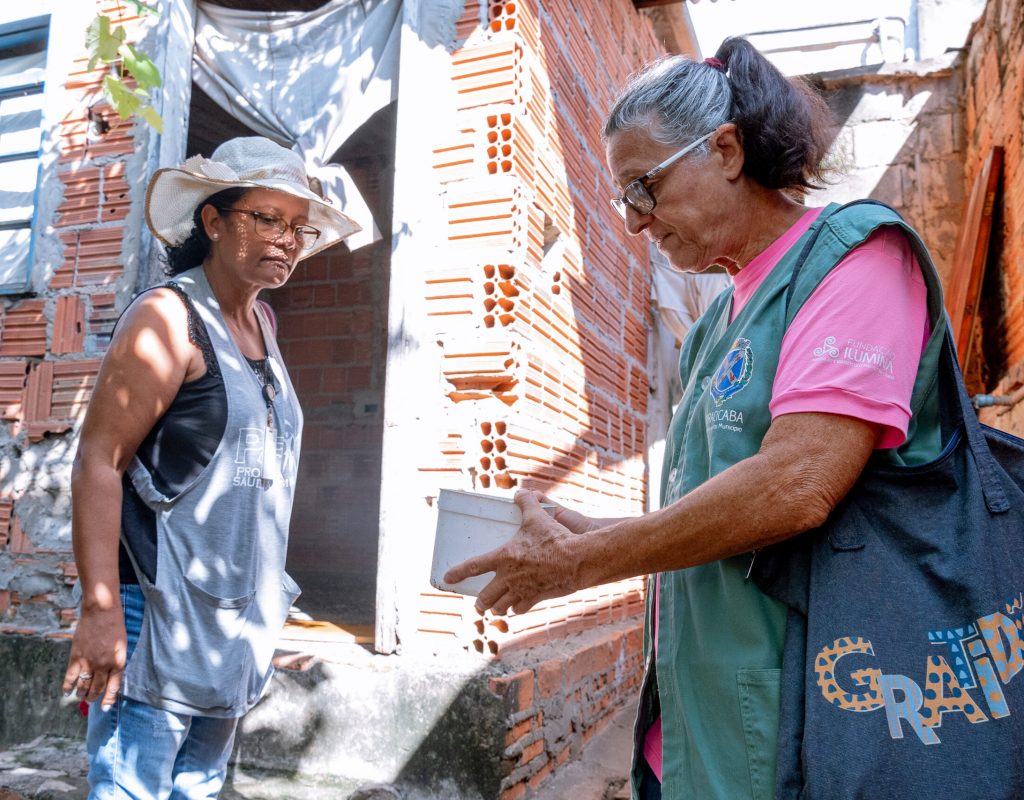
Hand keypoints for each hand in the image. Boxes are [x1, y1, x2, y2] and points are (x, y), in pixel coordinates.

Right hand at [62, 606, 126, 710]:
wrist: (102, 612)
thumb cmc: (115, 626)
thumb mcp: (122, 646)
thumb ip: (116, 661)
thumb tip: (109, 676)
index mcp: (118, 662)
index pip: (113, 687)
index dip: (108, 699)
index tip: (104, 708)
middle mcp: (104, 665)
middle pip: (97, 688)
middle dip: (93, 697)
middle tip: (90, 700)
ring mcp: (89, 662)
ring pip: (83, 685)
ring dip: (81, 693)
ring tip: (80, 696)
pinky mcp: (76, 657)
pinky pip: (70, 677)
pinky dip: (67, 686)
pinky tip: (66, 692)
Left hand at [443, 490, 581, 615]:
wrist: (577, 560)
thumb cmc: (555, 538)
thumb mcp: (538, 516)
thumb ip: (526, 503)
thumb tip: (519, 493)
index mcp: (503, 557)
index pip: (473, 566)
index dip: (457, 573)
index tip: (447, 578)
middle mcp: (509, 577)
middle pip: (486, 596)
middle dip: (480, 601)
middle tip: (478, 602)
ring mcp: (522, 590)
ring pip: (501, 606)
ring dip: (497, 607)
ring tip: (495, 607)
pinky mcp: (536, 598)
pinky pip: (520, 608)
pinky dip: (517, 608)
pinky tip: (517, 606)